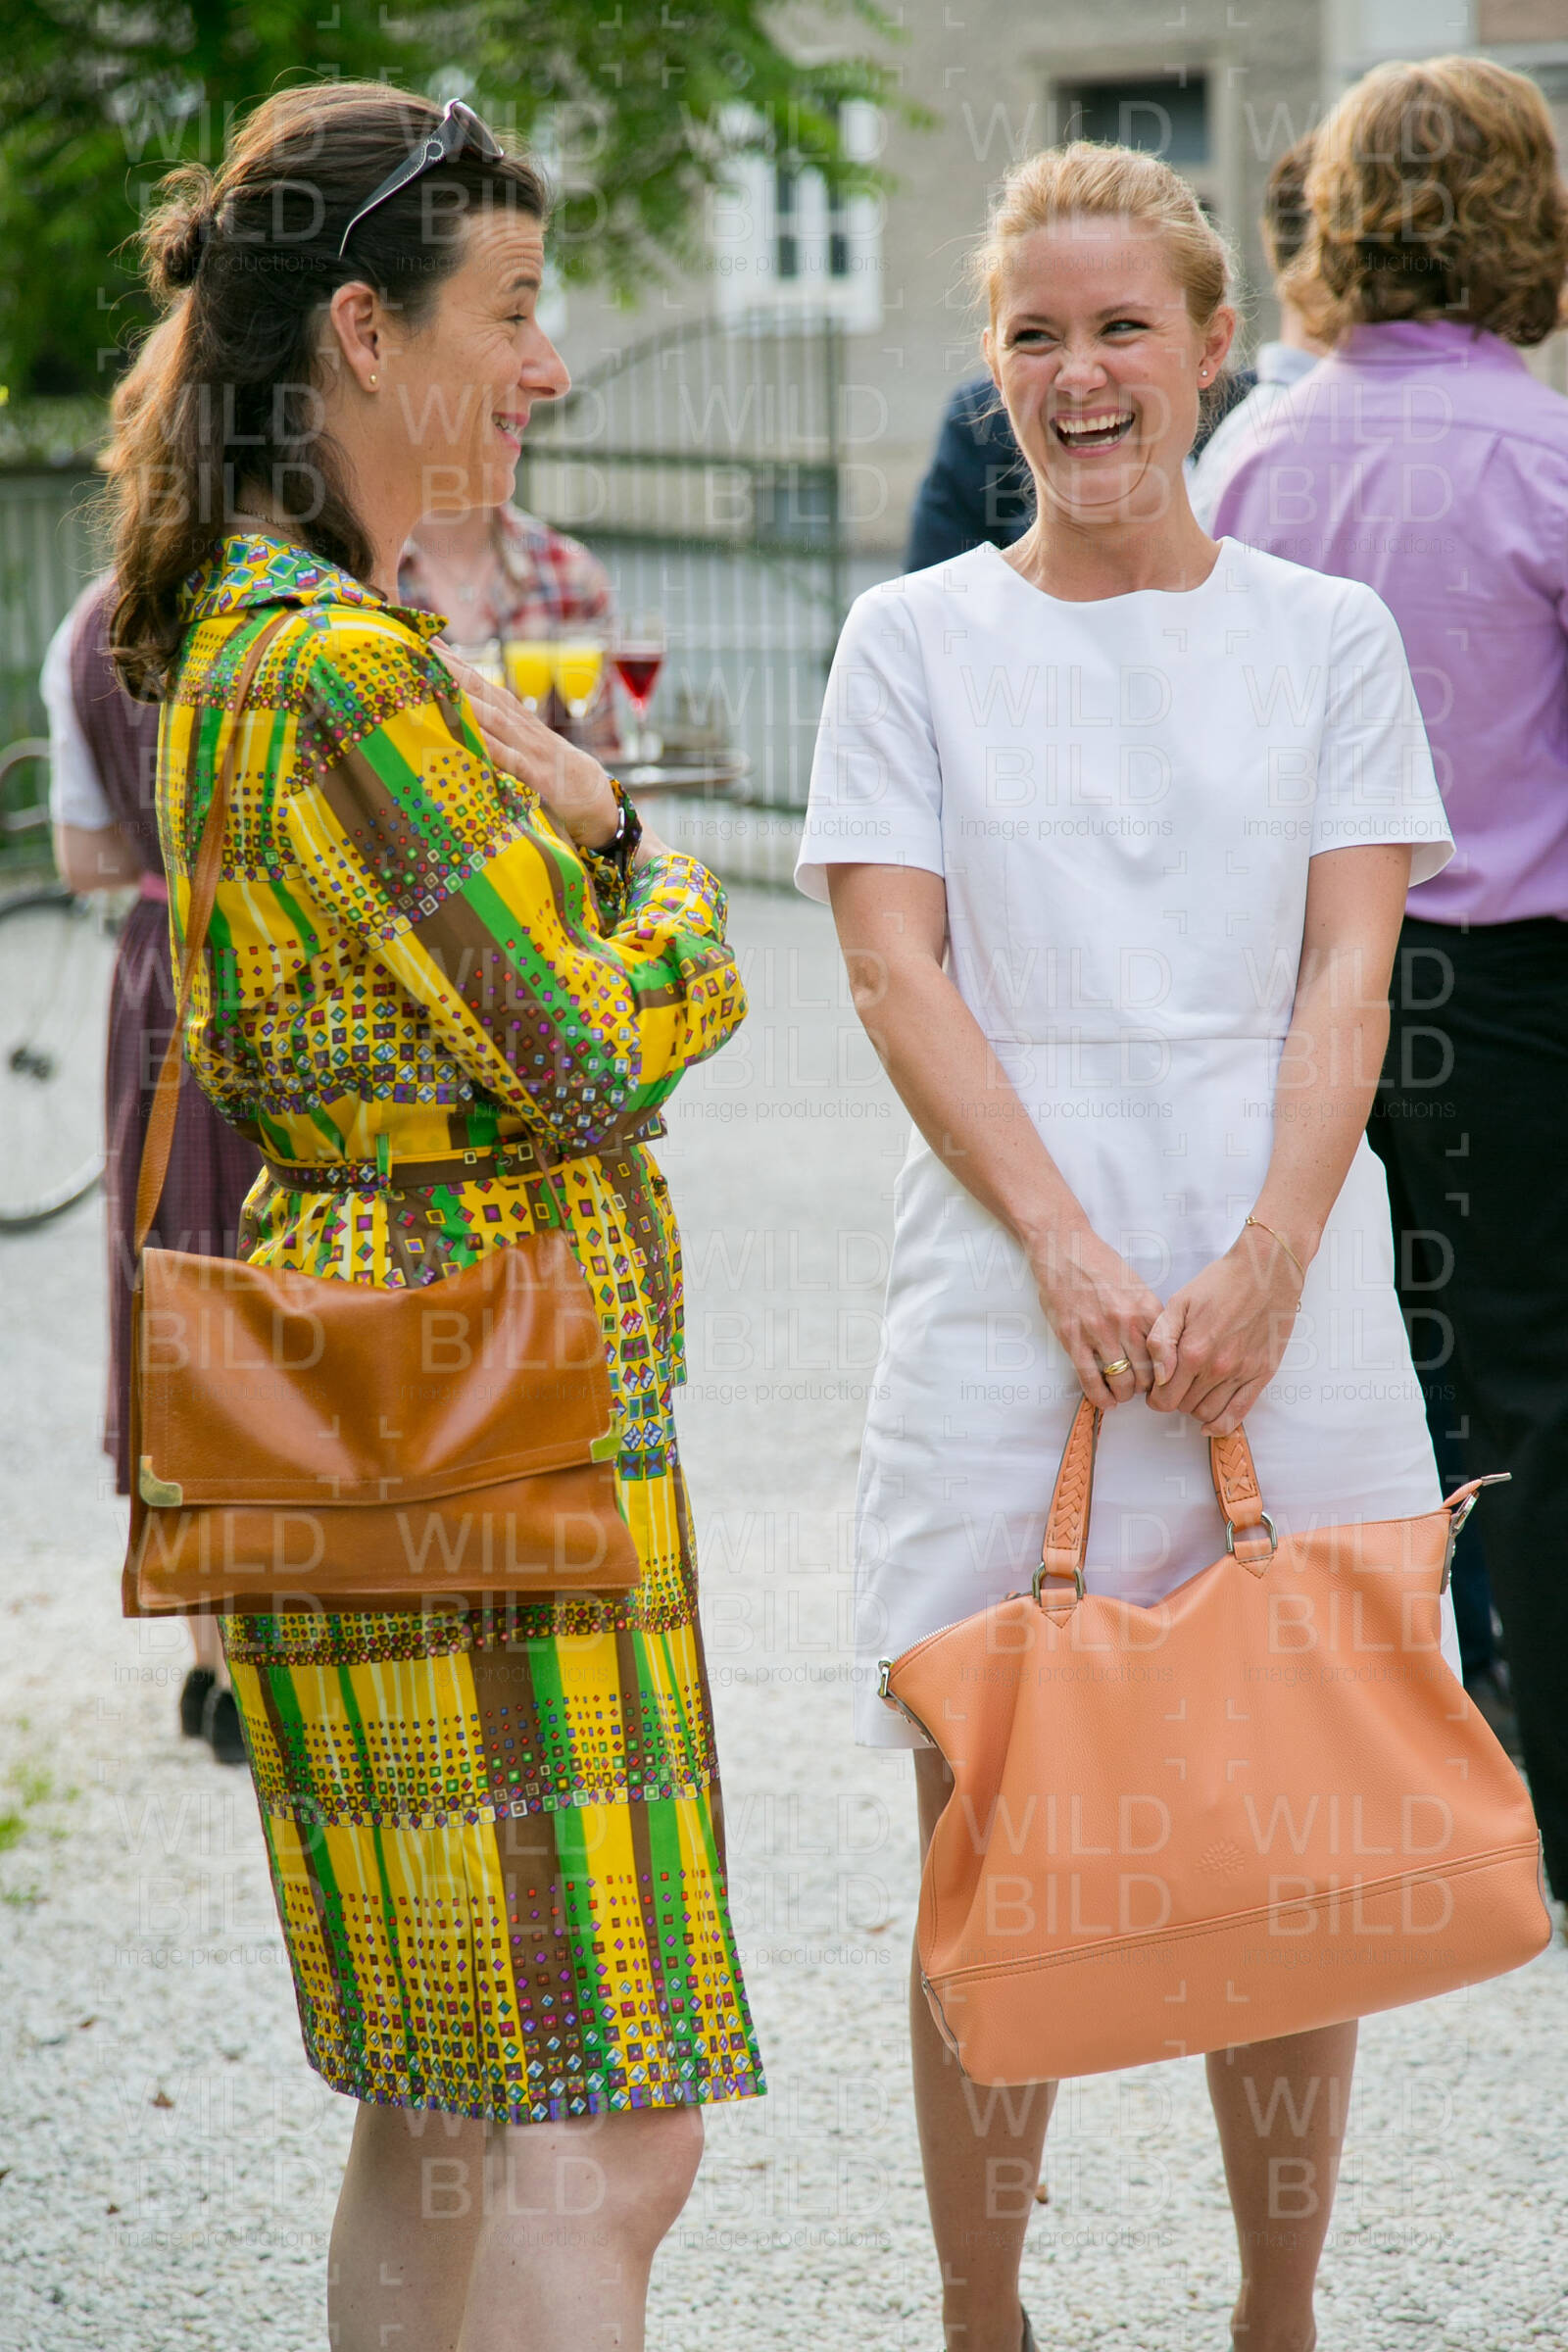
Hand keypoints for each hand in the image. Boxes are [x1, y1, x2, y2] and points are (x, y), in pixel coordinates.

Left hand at [440, 647, 619, 848]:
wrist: (594, 795)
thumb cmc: (549, 769)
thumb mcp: (521, 744)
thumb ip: (493, 729)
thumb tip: (459, 714)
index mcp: (514, 717)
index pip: (479, 682)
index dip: (453, 661)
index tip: (424, 639)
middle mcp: (519, 726)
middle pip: (481, 692)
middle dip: (451, 670)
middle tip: (420, 648)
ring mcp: (529, 749)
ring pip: (493, 719)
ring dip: (465, 701)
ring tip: (438, 683)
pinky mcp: (538, 776)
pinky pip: (512, 760)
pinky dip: (493, 748)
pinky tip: (473, 738)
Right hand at [1028, 1223, 1162, 1410]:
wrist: (1064, 1248)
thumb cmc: (1100, 1265)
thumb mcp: (1136, 1285)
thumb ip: (1148, 1315)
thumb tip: (1160, 1348)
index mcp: (1146, 1307)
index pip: (1167, 1354)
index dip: (1166, 1373)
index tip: (1162, 1379)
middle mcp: (1126, 1321)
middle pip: (1147, 1373)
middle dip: (1145, 1386)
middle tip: (1140, 1387)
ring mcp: (1098, 1331)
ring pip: (1122, 1381)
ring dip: (1124, 1393)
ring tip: (1122, 1391)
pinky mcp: (1073, 1339)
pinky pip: (1091, 1380)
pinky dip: (1100, 1397)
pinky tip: (1105, 1400)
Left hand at [1146, 1236, 1301, 1435]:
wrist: (1264, 1271)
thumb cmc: (1219, 1283)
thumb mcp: (1178, 1303)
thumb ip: (1161, 1341)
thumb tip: (1158, 1377)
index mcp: (1192, 1351)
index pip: (1163, 1399)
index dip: (1155, 1398)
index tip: (1156, 1389)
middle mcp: (1217, 1368)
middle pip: (1184, 1408)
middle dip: (1173, 1400)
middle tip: (1175, 1385)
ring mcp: (1242, 1374)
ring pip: (1208, 1413)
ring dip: (1195, 1409)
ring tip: (1193, 1391)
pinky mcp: (1262, 1374)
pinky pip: (1239, 1414)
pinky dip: (1221, 1426)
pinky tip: (1210, 1425)